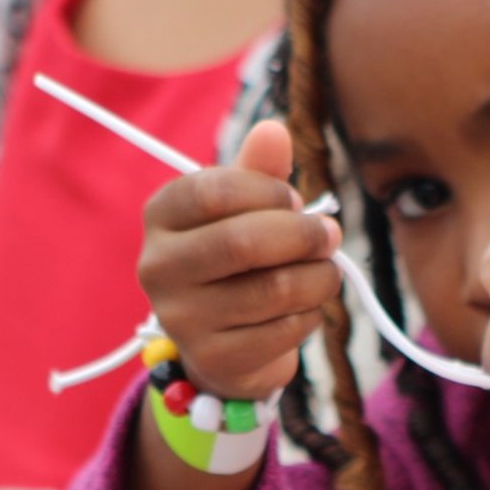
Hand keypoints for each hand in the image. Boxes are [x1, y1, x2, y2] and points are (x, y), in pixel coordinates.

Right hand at [138, 120, 342, 398]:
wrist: (226, 342)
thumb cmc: (238, 260)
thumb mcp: (244, 209)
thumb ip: (260, 171)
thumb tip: (274, 130)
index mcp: (162, 217)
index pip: (214, 190)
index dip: (269, 192)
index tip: (296, 200)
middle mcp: (159, 267)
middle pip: (243, 242)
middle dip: (303, 235)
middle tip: (331, 235)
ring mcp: (183, 318)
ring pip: (273, 289)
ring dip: (318, 277)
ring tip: (326, 271)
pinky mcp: (215, 359)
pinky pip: (284, 330)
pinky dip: (310, 315)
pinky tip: (305, 309)